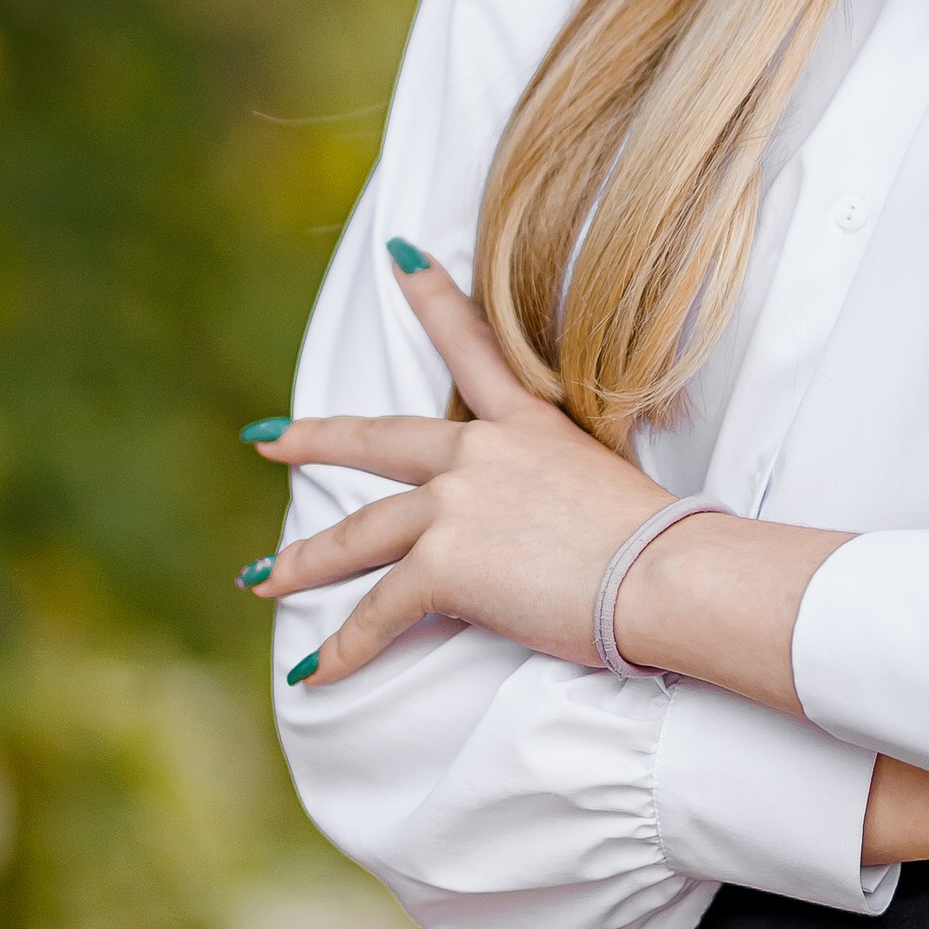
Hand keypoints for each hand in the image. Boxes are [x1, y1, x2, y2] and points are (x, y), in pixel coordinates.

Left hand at [250, 241, 661, 688]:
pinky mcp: (444, 565)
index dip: (433, 296)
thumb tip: (552, 529)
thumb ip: (559, 491)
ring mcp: (455, 505)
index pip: (472, 347)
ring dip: (304, 562)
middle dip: (314, 440)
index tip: (400, 255)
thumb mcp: (607, 487)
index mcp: (526, 424)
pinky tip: (315, 673)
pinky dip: (343, 648)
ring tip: (263, 580)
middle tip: (268, 438)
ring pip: (357, 535)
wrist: (665, 575)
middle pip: (376, 441)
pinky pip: (378, 611)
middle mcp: (479, 452)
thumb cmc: (661, 545)